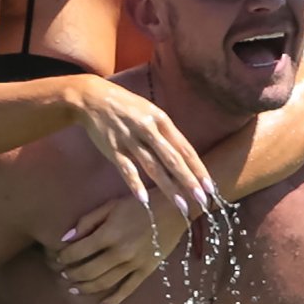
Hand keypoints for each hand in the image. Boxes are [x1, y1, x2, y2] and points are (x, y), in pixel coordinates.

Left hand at [48, 192, 192, 303]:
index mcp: (109, 234)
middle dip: (72, 274)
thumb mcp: (111, 206)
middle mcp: (120, 253)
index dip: (64, 257)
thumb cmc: (138, 204)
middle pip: (88, 271)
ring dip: (86, 288)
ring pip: (104, 283)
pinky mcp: (146, 271)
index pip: (78, 251)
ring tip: (74, 288)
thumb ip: (87, 221)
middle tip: (63, 274)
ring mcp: (134, 264)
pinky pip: (127, 290)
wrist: (173, 209)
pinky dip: (113, 300)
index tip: (58, 258)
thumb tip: (65, 238)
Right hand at [74, 76, 212, 215]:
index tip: (210, 186)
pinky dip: (135, 184)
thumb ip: (165, 133)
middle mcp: (148, 129)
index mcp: (161, 119)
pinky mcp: (113, 148)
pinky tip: (144, 199)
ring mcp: (130, 139)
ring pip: (153, 167)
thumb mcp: (150, 111)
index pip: (185, 148)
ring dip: (169, 188)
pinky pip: (126, 168)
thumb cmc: (126, 106)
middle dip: (189, 181)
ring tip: (182, 205)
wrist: (92, 98)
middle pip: (172, 159)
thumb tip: (184, 156)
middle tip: (203, 200)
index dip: (198, 168)